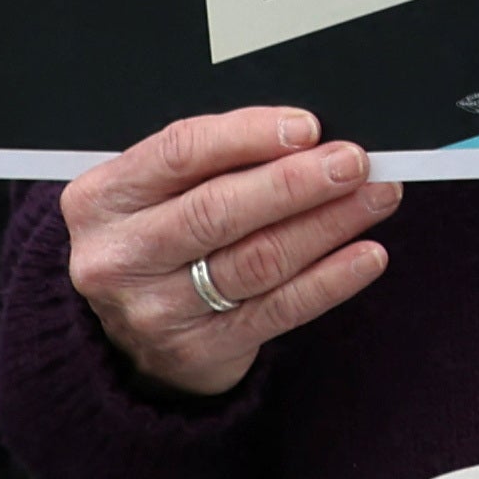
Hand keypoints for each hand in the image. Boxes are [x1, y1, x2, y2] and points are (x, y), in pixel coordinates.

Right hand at [60, 105, 393, 399]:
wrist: (128, 333)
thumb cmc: (159, 234)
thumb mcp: (158, 192)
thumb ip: (217, 160)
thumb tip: (309, 136)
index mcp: (102, 200)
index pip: (179, 153)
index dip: (249, 135)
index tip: (308, 127)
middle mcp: (118, 258)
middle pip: (217, 211)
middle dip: (296, 182)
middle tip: (353, 162)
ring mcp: (154, 311)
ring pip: (255, 260)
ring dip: (327, 224)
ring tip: (376, 196)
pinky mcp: (198, 351)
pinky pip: (276, 310)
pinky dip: (330, 280)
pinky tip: (367, 255)